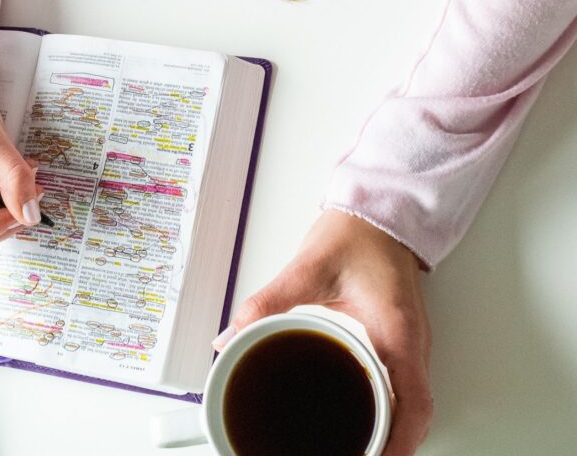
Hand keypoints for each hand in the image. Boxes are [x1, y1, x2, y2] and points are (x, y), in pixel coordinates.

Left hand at [219, 210, 433, 455]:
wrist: (378, 215)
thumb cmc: (356, 238)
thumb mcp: (306, 270)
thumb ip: (266, 304)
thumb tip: (232, 336)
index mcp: (397, 332)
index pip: (413, 403)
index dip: (398, 441)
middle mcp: (412, 344)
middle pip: (415, 413)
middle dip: (392, 445)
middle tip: (358, 455)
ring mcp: (410, 345)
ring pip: (412, 403)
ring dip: (392, 430)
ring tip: (360, 447)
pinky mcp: (400, 341)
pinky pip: (404, 387)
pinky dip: (390, 409)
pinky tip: (366, 416)